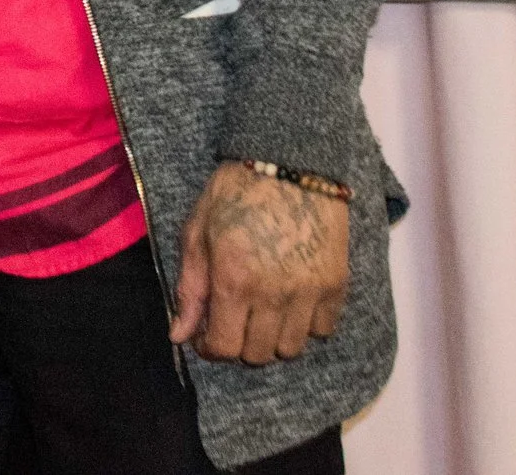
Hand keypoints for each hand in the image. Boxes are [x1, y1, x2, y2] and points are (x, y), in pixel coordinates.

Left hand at [169, 161, 349, 363]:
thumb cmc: (233, 193)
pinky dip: (306, 325)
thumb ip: (189, 289)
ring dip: (273, 338)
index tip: (206, 336)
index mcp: (233, 279)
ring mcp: (309, 291)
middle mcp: (274, 293)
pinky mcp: (336, 283)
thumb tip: (179, 336)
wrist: (289, 161)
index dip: (211, 349)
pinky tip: (291, 302)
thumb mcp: (197, 233)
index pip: (225, 347)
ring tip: (262, 312)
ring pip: (292, 348)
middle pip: (259, 354)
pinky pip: (324, 329)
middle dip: (239, 344)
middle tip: (232, 320)